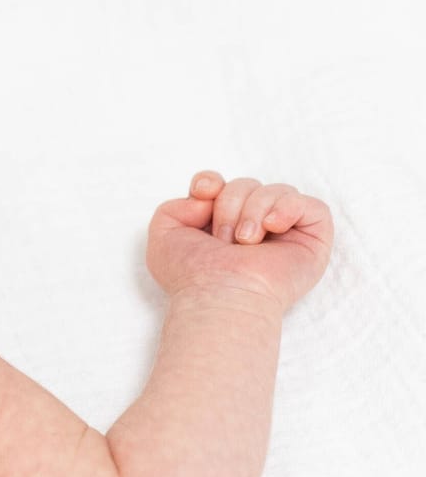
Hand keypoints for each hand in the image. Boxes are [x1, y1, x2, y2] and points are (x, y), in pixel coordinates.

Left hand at [146, 171, 333, 312]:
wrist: (218, 295)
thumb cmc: (191, 274)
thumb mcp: (164, 233)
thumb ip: (175, 205)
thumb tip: (208, 195)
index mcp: (221, 226)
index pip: (222, 185)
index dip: (211, 181)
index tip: (204, 193)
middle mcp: (254, 227)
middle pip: (246, 184)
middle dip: (229, 205)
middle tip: (223, 239)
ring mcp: (285, 234)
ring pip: (277, 190)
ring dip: (253, 211)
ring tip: (245, 242)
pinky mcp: (312, 240)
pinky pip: (311, 205)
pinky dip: (287, 209)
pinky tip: (271, 228)